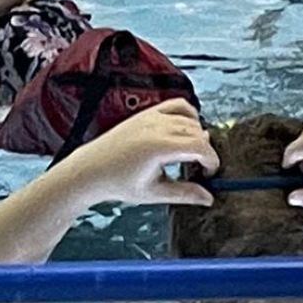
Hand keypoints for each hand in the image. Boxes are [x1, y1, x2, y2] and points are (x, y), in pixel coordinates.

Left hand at [67, 98, 218, 206]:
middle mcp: (156, 127)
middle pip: (198, 133)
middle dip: (205, 151)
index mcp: (159, 147)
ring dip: (197, 135)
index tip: (210, 173)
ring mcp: (151, 117)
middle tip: (200, 169)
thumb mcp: (154, 193)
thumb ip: (184, 193)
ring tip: (189, 155)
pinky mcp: (146, 113)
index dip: (211, 161)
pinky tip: (185, 130)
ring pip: (190, 119)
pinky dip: (188, 114)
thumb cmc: (117, 182)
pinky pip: (176, 105)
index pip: (200, 147)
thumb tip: (207, 197)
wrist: (91, 169)